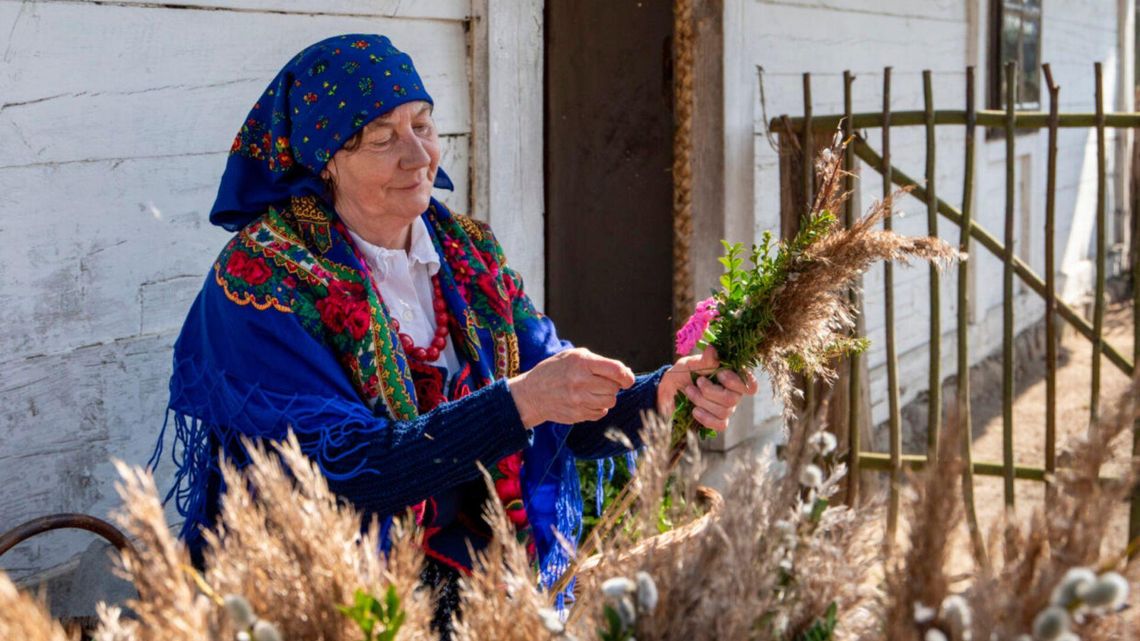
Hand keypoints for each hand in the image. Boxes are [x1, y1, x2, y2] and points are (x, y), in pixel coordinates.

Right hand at [507, 348, 635, 428]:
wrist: (532, 394)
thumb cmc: (555, 370)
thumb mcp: (573, 356)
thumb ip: (599, 362)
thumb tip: (626, 374)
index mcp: (582, 363)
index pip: (616, 370)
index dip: (627, 376)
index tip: (627, 379)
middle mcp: (581, 382)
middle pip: (614, 388)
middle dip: (613, 385)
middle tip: (601, 382)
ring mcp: (579, 400)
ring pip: (610, 402)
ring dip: (606, 397)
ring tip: (594, 391)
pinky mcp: (578, 415)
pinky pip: (600, 413)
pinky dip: (598, 407)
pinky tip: (586, 401)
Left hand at [657, 346, 758, 432]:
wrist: (670, 389)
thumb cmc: (684, 373)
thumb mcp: (691, 363)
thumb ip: (705, 359)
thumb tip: (713, 349)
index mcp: (732, 377)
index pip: (750, 385)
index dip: (737, 382)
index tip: (720, 374)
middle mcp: (733, 393)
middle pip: (733, 399)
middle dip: (710, 391)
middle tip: (697, 382)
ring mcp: (726, 408)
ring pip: (723, 411)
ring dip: (701, 401)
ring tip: (689, 391)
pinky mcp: (717, 421)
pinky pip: (721, 425)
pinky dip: (706, 418)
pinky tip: (694, 410)